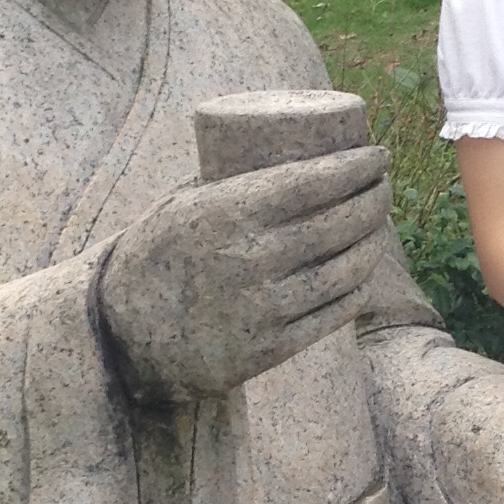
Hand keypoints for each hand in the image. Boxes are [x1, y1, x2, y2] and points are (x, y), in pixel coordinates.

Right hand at [99, 147, 391, 403]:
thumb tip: (284, 154)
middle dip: (374, 199)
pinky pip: (331, 315)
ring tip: (378, 226)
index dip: (356, 167)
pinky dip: (356, 290)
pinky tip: (363, 274)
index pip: (313, 182)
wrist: (120, 336)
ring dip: (372, 243)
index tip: (379, 155)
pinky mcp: (269, 349)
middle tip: (383, 186)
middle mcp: (250, 259)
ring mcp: (263, 308)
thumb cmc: (152, 257)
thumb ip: (228, 185)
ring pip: (344, 270)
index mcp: (226, 213)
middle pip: (338, 223)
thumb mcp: (179, 206)